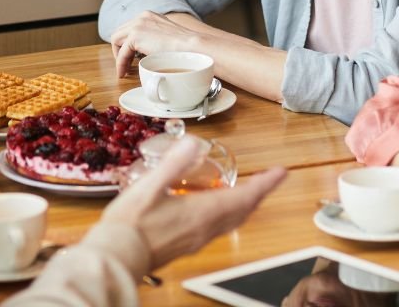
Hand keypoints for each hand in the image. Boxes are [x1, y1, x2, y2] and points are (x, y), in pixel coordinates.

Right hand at [100, 136, 286, 268]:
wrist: (117, 256)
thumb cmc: (131, 223)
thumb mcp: (150, 185)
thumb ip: (174, 163)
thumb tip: (193, 142)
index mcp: (202, 212)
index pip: (245, 197)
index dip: (265, 184)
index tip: (281, 172)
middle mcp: (206, 228)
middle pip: (243, 211)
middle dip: (259, 193)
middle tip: (270, 178)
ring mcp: (197, 239)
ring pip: (233, 221)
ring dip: (246, 204)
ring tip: (251, 190)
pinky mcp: (187, 245)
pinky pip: (219, 228)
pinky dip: (229, 214)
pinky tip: (216, 207)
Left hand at [109, 11, 205, 76]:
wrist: (192, 46)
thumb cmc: (185, 46)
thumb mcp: (167, 37)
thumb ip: (156, 38)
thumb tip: (149, 49)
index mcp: (149, 16)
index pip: (130, 28)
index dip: (126, 43)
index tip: (129, 56)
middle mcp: (141, 17)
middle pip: (120, 32)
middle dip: (119, 49)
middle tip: (125, 63)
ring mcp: (138, 25)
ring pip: (116, 40)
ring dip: (118, 56)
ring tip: (123, 69)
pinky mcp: (135, 36)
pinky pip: (121, 52)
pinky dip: (120, 63)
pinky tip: (123, 72)